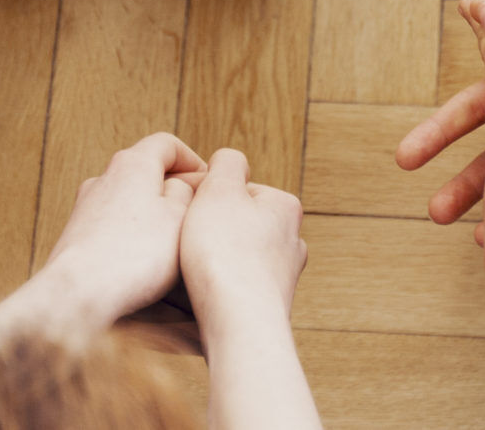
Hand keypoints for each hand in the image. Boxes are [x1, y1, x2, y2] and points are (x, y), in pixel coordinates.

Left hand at [6, 134, 207, 327]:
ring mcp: (86, 208)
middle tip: (198, 216)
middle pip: (146, 172)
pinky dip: (134, 236)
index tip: (209, 183)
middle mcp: (104, 179)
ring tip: (175, 244)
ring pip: (130, 202)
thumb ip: (189, 193)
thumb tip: (185, 186)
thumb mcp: (181, 218)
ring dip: (154, 216)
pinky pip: (114, 227)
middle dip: (175, 190)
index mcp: (132, 164)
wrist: (78, 294)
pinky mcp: (78, 237)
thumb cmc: (134, 256)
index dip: (193, 160)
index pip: (166, 144)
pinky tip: (147, 263)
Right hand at [178, 149, 308, 341]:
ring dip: (216, 258)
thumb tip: (230, 162)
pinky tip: (208, 293)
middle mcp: (292, 240)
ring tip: (199, 269)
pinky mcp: (270, 305)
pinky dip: (222, 286)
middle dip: (213, 229)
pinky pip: (238, 285)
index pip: (237, 189)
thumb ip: (226, 164)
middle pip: (237, 222)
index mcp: (286, 206)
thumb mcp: (218, 190)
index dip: (207, 197)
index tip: (191, 213)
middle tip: (192, 241)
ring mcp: (284, 275)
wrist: (239, 322)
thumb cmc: (226, 254)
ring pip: (237, 254)